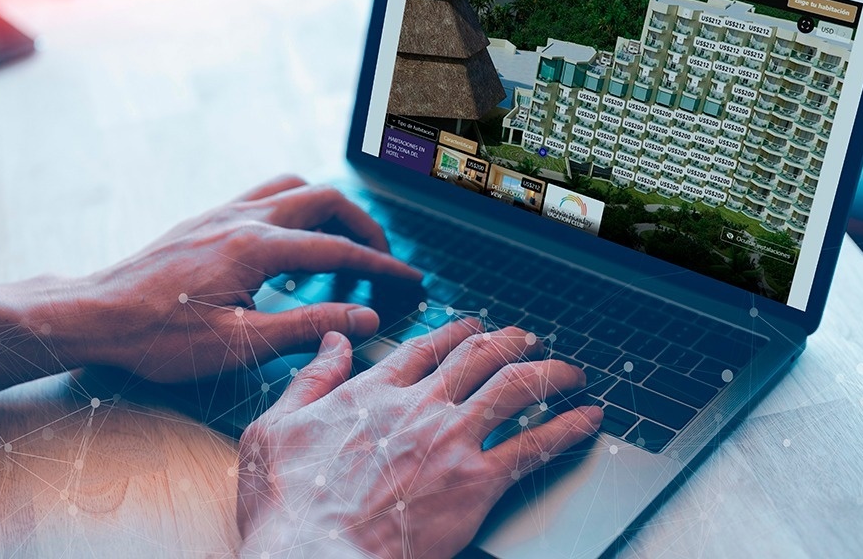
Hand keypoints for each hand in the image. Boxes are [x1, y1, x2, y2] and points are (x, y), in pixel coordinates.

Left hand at [62, 175, 420, 381]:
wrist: (94, 315)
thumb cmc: (159, 337)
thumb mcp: (240, 343)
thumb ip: (309, 325)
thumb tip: (365, 317)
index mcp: (256, 246)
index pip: (338, 249)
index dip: (380, 266)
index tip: (409, 280)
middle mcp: (243, 218)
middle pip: (323, 200)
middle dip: (361, 226)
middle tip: (381, 260)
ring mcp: (221, 213)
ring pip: (292, 188)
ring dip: (326, 210)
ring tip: (339, 248)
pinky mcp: (205, 220)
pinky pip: (263, 196)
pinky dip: (293, 211)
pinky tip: (287, 249)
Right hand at [236, 320, 603, 558]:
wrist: (314, 556)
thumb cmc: (287, 503)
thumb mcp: (275, 428)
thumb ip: (310, 379)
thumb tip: (333, 341)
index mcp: (373, 391)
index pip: (426, 348)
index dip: (456, 332)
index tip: (472, 327)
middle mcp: (419, 406)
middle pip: (477, 357)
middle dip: (508, 342)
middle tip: (526, 339)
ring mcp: (451, 441)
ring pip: (514, 387)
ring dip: (547, 371)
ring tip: (568, 370)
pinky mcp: (477, 483)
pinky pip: (534, 445)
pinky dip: (567, 426)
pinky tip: (587, 418)